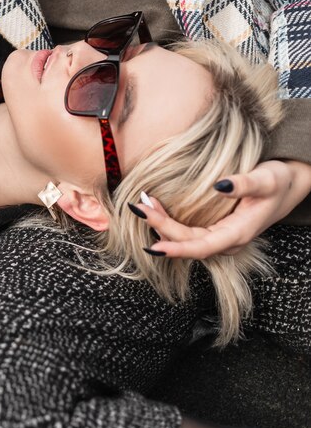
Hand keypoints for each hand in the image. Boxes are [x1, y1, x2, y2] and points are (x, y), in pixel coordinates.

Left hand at [133, 160, 310, 258]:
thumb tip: (219, 186)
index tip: (154, 247)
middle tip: (138, 207)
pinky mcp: (214, 230)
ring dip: (161, 225)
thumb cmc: (279, 181)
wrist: (288, 185)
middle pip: (187, 242)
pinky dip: (169, 221)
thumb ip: (244, 183)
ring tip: (141, 206)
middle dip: (160, 227)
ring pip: (185, 238)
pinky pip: (188, 232)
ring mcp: (220, 237)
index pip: (202, 247)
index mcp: (238, 233)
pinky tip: (155, 208)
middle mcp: (227, 240)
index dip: (177, 248)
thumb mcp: (266, 179)